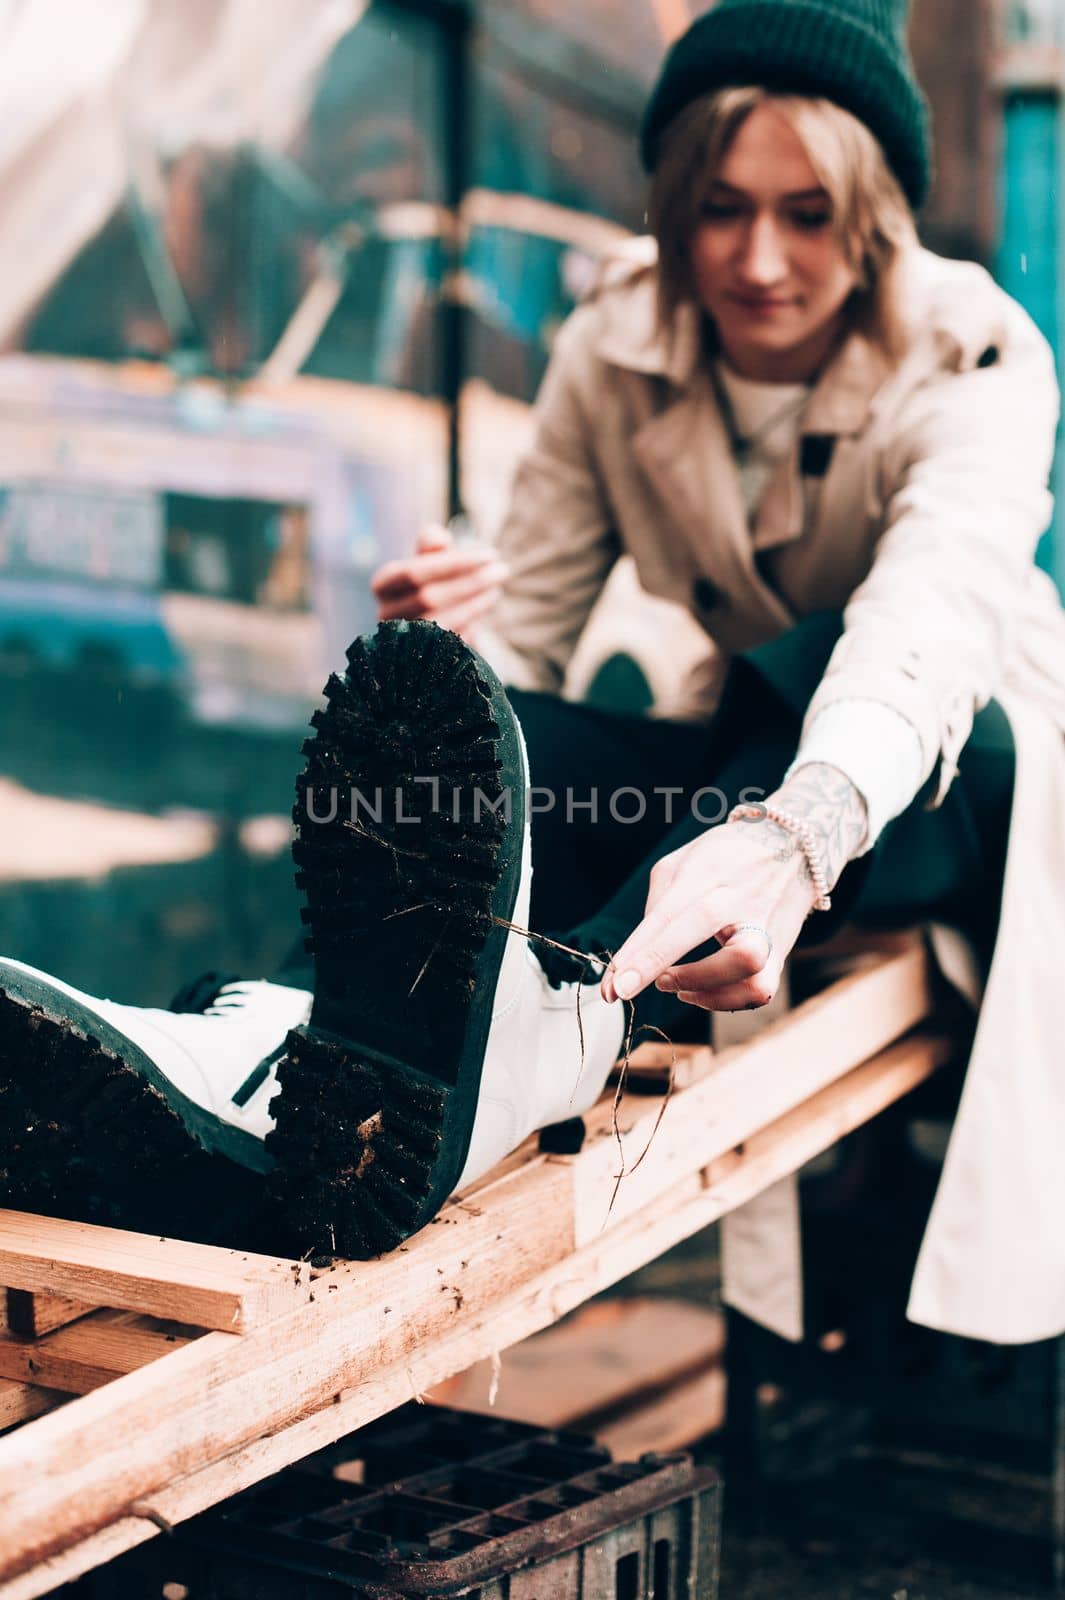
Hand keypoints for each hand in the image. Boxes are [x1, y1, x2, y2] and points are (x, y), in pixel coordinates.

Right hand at [370, 525, 507, 640]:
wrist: (431, 616)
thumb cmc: (433, 578)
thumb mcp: (430, 556)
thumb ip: (431, 543)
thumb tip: (438, 539)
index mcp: (382, 585)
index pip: (414, 572)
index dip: (454, 563)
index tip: (490, 555)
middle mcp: (386, 614)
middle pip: (429, 598)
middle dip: (470, 583)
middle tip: (501, 571)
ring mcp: (402, 640)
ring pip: (441, 622)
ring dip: (475, 605)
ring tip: (496, 589)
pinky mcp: (421, 658)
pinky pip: (450, 642)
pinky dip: (471, 624)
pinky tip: (485, 607)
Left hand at [599, 765, 866, 1011]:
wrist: (796, 846)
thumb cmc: (728, 857)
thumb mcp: (684, 861)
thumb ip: (659, 902)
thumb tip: (642, 952)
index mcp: (709, 871)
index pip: (668, 912)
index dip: (639, 951)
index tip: (613, 984)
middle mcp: (740, 896)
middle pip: (701, 926)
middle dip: (657, 963)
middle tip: (625, 989)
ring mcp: (767, 925)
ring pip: (746, 967)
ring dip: (700, 988)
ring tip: (671, 986)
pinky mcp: (783, 950)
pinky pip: (760, 990)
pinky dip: (725, 1001)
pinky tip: (699, 992)